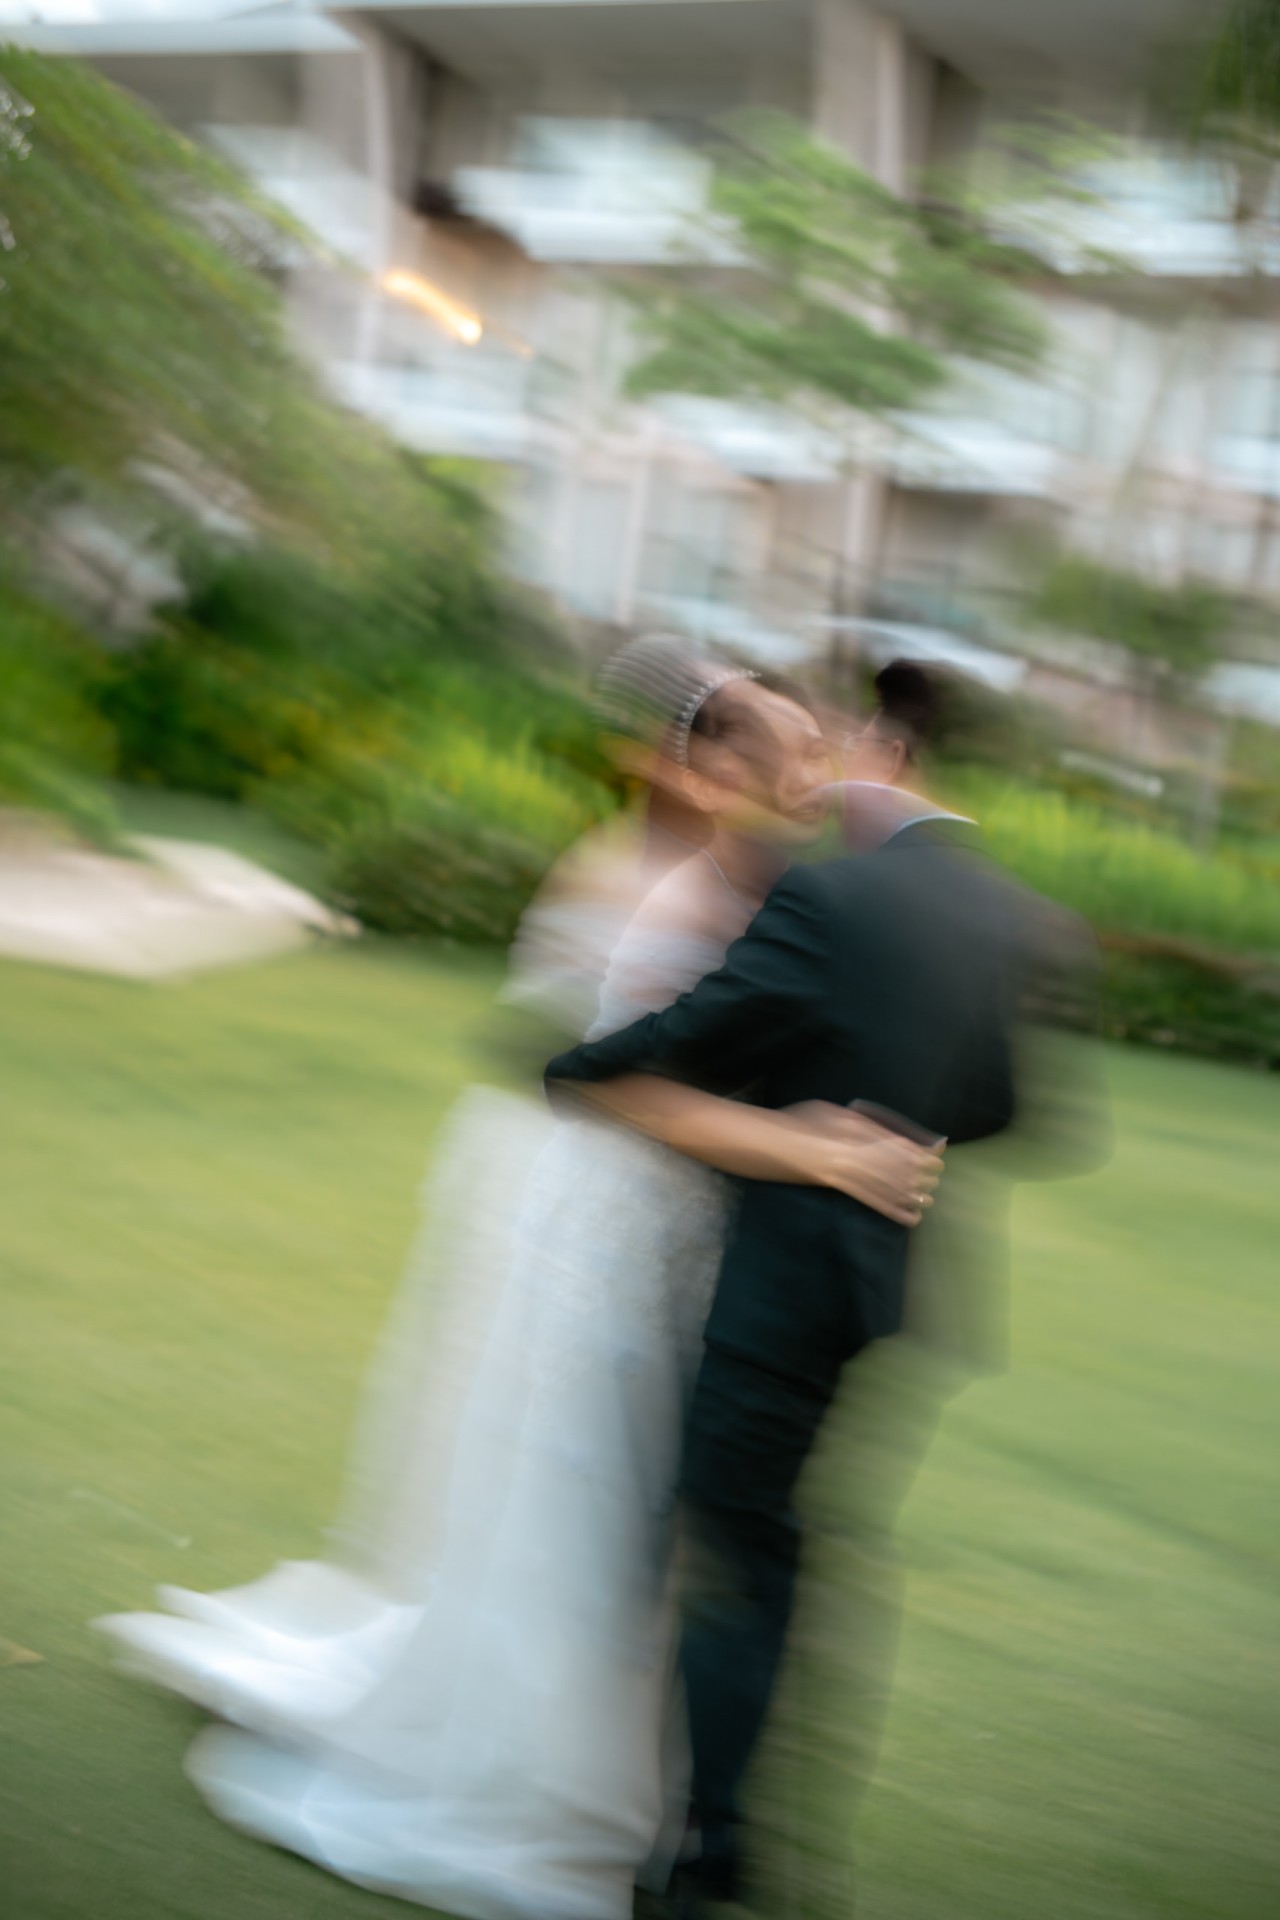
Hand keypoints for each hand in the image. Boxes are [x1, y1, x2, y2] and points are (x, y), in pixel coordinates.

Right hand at [783, 1103, 944, 1225]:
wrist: (768, 1140)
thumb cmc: (795, 1121)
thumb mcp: (828, 1110)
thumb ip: (854, 1119)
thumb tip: (872, 1126)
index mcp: (854, 1123)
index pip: (895, 1138)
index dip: (918, 1149)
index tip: (936, 1154)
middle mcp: (855, 1143)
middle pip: (897, 1160)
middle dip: (921, 1171)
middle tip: (937, 1178)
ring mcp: (845, 1165)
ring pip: (887, 1181)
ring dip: (911, 1192)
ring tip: (928, 1199)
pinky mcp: (836, 1183)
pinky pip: (870, 1199)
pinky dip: (892, 1208)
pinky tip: (907, 1217)